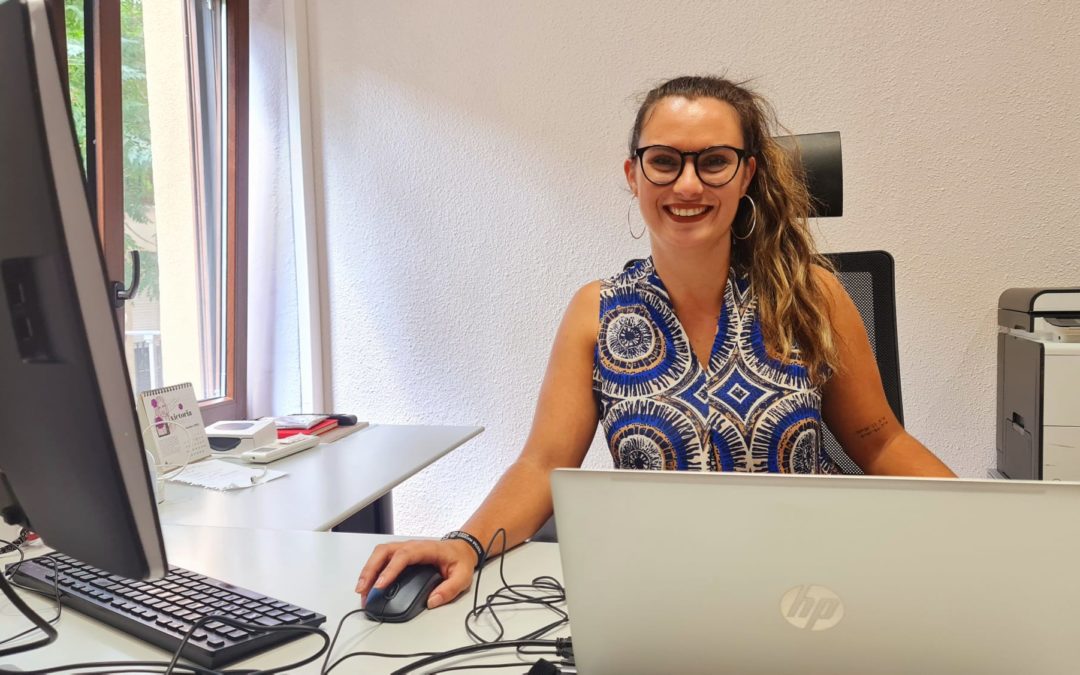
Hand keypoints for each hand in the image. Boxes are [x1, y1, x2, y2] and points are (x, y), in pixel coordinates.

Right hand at [355, 538, 478, 608]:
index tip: (380, 585)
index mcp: (426, 549)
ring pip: (380, 554)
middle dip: (370, 570)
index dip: (389, 570)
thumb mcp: (462, 576)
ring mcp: (405, 549)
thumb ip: (449, 589)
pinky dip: (372, 571)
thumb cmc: (460, 560)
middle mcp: (412, 546)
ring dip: (368, 571)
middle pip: (384, 552)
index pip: (403, 556)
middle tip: (363, 590)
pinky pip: (382, 559)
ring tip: (362, 590)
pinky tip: (368, 585)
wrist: (462, 549)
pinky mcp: (400, 555)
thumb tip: (432, 601)